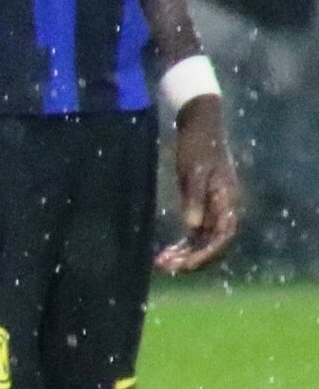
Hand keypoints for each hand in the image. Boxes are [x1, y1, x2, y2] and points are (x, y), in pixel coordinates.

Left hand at [155, 94, 239, 273]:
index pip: (222, 237)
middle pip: (211, 245)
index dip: (205, 255)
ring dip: (184, 254)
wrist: (198, 122)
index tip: (185, 264)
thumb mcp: (194, 170)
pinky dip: (182, 244)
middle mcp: (223, 209)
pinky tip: (165, 252)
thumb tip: (192, 226)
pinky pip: (195, 233)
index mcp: (227, 201)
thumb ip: (194, 197)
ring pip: (202, 241)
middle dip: (190, 259)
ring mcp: (213, 208)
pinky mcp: (201, 205)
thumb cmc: (198, 143)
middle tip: (165, 266)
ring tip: (160, 263)